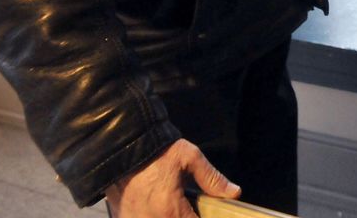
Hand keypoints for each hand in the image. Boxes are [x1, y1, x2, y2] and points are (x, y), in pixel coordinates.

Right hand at [105, 139, 239, 217]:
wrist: (122, 145)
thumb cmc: (156, 150)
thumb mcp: (189, 157)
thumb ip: (212, 178)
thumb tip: (234, 193)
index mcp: (170, 210)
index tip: (204, 212)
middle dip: (185, 217)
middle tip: (188, 207)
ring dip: (170, 216)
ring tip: (174, 206)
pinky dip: (154, 215)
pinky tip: (158, 207)